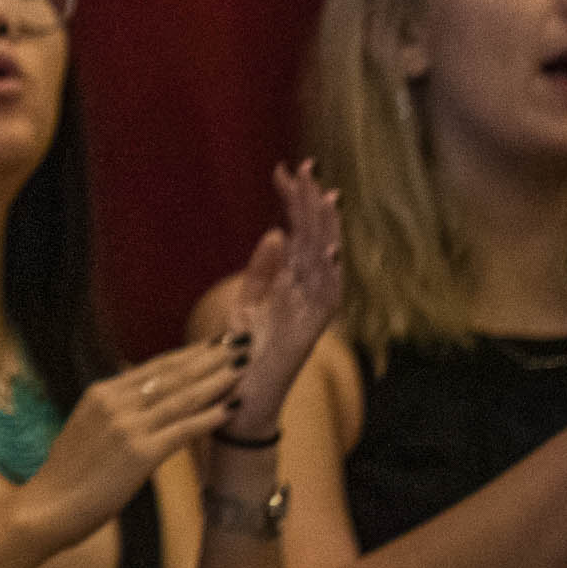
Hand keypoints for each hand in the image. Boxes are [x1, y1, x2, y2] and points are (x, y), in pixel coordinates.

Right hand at [9, 338, 242, 549]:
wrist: (48, 506)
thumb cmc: (67, 474)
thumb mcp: (86, 426)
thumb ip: (113, 409)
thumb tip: (141, 397)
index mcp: (100, 393)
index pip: (154, 366)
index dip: (189, 353)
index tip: (215, 343)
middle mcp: (114, 402)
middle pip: (172, 374)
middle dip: (210, 358)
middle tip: (240, 343)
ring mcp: (127, 427)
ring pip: (182, 398)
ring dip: (217, 381)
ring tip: (244, 368)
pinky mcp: (140, 454)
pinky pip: (183, 430)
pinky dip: (210, 418)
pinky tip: (232, 408)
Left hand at [216, 160, 340, 440]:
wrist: (240, 399)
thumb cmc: (244, 353)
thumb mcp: (247, 301)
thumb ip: (262, 269)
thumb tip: (276, 231)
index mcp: (292, 284)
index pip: (298, 234)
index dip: (297, 203)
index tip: (288, 170)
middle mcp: (307, 294)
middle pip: (315, 240)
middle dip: (312, 205)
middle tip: (306, 168)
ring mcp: (312, 313)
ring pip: (324, 263)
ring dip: (324, 230)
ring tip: (322, 196)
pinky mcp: (310, 332)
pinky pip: (324, 300)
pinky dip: (327, 275)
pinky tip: (326, 249)